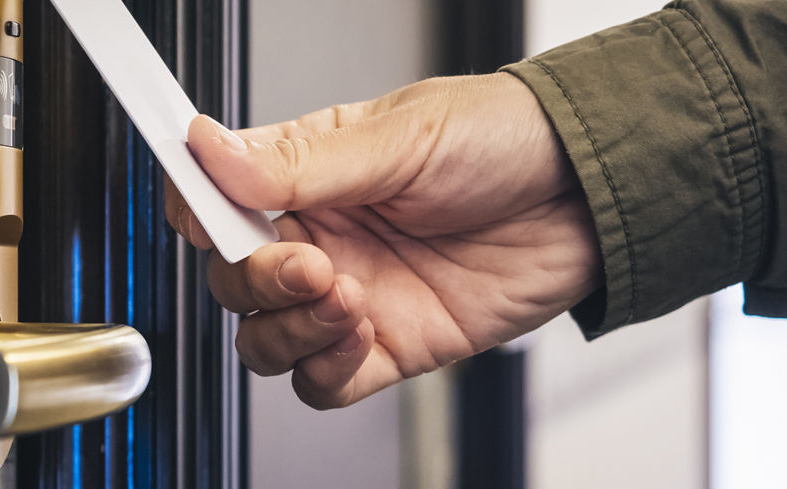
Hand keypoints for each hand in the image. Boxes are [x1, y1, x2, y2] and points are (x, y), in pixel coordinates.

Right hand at [165, 73, 601, 408]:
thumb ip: (298, 161)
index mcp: (307, 172)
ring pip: (265, 339)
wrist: (590, 197)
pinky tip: (363, 331)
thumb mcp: (399, 136)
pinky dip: (326, 368)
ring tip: (345, 295)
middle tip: (307, 261)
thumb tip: (209, 148)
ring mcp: (349, 295)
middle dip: (256, 279)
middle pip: (234, 280)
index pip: (217, 198)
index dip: (196, 211)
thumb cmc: (504, 141)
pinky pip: (322, 383)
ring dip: (290, 328)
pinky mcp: (387, 346)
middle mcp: (320, 237)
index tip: (200, 217)